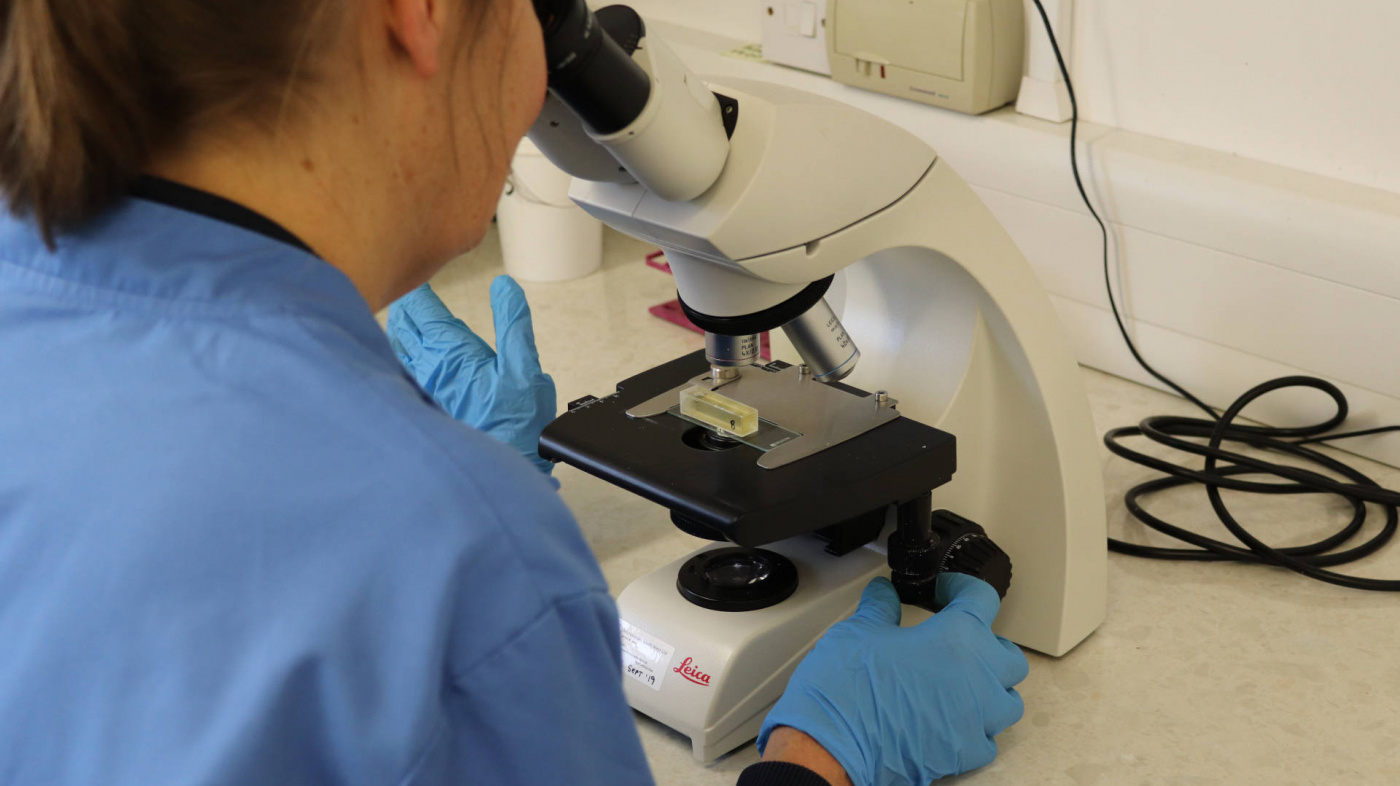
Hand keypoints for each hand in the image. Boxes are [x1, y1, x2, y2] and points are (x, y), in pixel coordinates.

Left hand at [388, 277, 557, 475]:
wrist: (506, 467)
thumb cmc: (517, 424)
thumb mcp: (526, 369)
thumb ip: (514, 323)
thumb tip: (503, 287)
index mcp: (452, 354)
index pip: (422, 311)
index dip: (416, 289)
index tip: (414, 269)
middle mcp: (430, 369)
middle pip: (402, 326)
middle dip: (402, 304)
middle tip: (401, 284)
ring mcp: (424, 387)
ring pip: (398, 347)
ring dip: (397, 327)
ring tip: (399, 312)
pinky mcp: (427, 403)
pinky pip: (403, 369)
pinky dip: (400, 352)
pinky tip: (405, 352)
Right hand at [759, 574, 1028, 785]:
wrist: (834, 747)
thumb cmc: (848, 688)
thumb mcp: (859, 631)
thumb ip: (880, 607)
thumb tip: (883, 593)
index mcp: (958, 638)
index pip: (981, 598)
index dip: (961, 587)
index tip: (946, 589)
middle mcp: (979, 678)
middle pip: (1010, 655)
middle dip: (989, 644)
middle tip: (960, 640)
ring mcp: (976, 720)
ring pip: (1008, 701)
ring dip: (991, 689)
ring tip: (964, 683)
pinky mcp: (965, 754)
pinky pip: (987, 739)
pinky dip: (976, 729)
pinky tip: (952, 721)